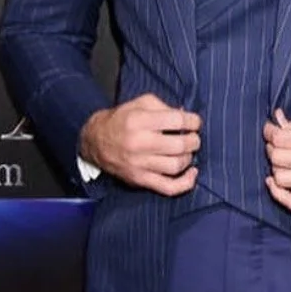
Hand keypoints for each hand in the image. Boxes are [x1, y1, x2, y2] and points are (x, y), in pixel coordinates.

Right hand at [80, 94, 200, 195]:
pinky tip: (192, 173)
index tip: (195, 122)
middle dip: (194, 140)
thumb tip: (186, 116)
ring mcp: (139, 165)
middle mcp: (139, 143)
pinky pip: (168, 187)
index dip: (193, 121)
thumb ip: (164, 106)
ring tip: (187, 151)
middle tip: (193, 137)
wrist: (95, 142)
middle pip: (180, 145)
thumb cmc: (121, 120)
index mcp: (139, 120)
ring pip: (177, 166)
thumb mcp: (139, 103)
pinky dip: (186, 183)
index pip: (177, 121)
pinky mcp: (140, 180)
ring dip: (189, 157)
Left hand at [263, 109, 290, 210]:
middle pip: (278, 158)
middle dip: (272, 147)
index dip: (270, 132)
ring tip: (282, 159)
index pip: (281, 139)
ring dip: (276, 167)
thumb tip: (276, 121)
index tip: (270, 129)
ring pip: (281, 179)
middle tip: (277, 141)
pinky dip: (278, 193)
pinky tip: (275, 181)